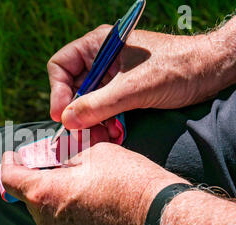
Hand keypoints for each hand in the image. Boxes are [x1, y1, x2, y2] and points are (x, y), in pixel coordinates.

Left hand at [1, 143, 187, 224]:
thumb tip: (56, 154)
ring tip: (77, 184)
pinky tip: (88, 203)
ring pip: (47, 213)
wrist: (162, 221)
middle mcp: (47, 222)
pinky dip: (67, 213)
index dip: (8, 163)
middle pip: (30, 197)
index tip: (12, 155)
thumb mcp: (94, 152)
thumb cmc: (129, 182)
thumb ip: (66, 153)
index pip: (11, 178)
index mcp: (44, 194)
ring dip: (54, 197)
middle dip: (38, 179)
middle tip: (55, 165)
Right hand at [48, 24, 232, 129]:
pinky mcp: (123, 90)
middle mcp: (101, 60)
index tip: (62, 115)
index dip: (58, 91)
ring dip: (91, 121)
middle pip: (72, 87)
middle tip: (80, 133)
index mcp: (98, 45)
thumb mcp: (133, 89)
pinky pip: (103, 108)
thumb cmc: (177, 68)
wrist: (211, 72)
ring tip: (100, 135)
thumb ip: (97, 105)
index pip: (61, 66)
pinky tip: (113, 132)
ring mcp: (112, 76)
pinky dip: (105, 122)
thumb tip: (66, 120)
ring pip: (87, 101)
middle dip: (76, 112)